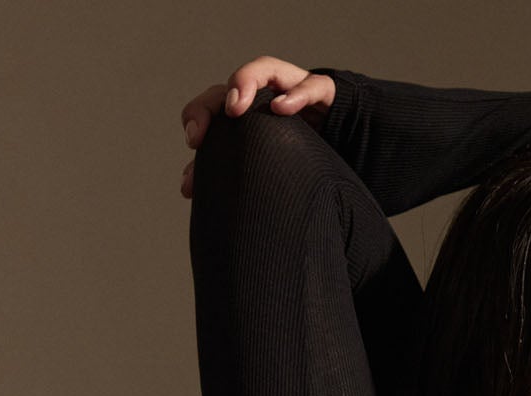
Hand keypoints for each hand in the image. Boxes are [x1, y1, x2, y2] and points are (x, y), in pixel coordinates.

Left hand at [178, 58, 337, 198]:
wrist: (344, 148)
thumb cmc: (298, 157)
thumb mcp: (260, 163)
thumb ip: (227, 168)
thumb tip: (186, 189)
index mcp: (248, 112)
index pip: (213, 104)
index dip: (197, 117)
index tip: (192, 144)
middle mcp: (266, 95)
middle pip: (231, 85)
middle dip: (212, 104)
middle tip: (201, 134)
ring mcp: (293, 88)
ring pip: (265, 71)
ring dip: (246, 82)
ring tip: (236, 108)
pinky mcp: (323, 94)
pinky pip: (311, 87)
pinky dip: (297, 95)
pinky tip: (283, 109)